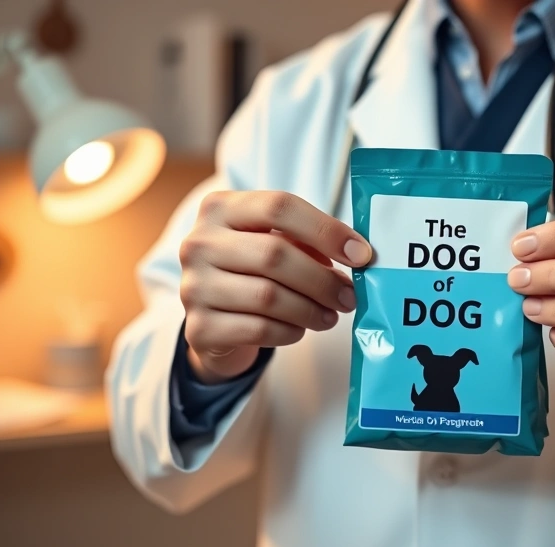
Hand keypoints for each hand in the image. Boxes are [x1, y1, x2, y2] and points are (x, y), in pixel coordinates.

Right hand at [179, 190, 371, 382]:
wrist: (213, 320)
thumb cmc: (252, 272)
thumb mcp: (273, 243)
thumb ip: (306, 240)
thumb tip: (355, 253)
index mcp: (220, 209)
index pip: (279, 207)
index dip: (326, 231)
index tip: (361, 254)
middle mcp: (198, 243)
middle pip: (274, 255)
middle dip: (322, 280)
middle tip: (350, 296)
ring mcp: (193, 286)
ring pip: (268, 297)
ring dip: (310, 309)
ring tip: (331, 315)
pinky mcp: (199, 328)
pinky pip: (258, 329)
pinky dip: (289, 331)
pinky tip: (300, 329)